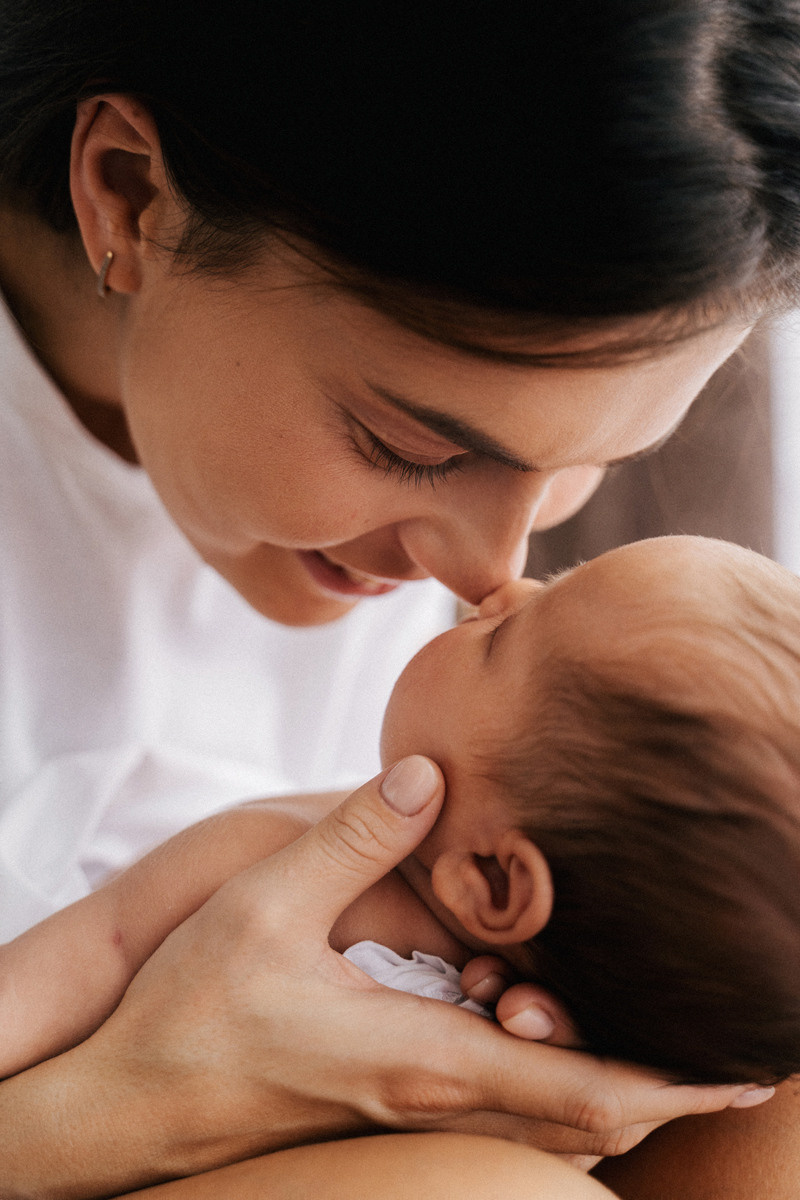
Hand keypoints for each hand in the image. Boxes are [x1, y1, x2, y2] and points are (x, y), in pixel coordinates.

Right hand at [0, 758, 768, 1197]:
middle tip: (722, 1058)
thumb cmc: (195, 1009)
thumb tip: (429, 775)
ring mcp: (408, 1110)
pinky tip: (539, 1029)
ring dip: (608, 1087)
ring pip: (547, 1127)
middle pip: (586, 1123)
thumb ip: (355, 836)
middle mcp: (430, 1093)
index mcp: (421, 1053)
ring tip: (653, 1042)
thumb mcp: (269, 904)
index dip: (668, 1084)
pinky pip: (498, 1112)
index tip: (737, 1077)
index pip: (579, 1088)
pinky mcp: (384, 1107)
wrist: (129, 1098)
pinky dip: (550, 1086)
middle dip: (661, 1092)